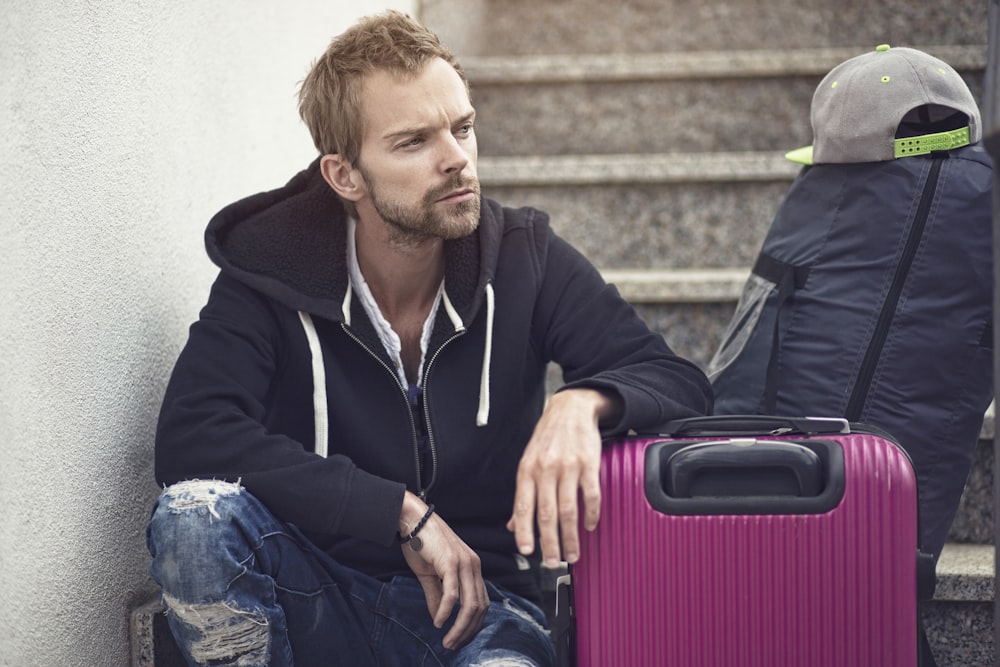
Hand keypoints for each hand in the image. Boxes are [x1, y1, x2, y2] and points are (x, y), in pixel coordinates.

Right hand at [398, 492, 487, 649]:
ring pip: (470, 604)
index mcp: (473, 567)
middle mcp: (474, 565)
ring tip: (447, 640)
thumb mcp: (430, 574)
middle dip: (468, 631)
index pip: (482, 602)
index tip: (460, 638)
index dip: (474, 624)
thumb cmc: (421, 543)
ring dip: (459, 627)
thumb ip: (437, 596)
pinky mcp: (451, 562)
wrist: (413, 519)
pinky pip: (452, 593)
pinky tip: (439, 622)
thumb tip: (439, 619)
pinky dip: (446, 611)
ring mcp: (465, 563)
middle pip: (480, 607)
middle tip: (453, 645)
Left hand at [506, 388, 620, 567]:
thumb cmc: (548, 438)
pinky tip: (589, 526)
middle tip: (553, 562)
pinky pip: (591, 495)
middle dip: (549, 543)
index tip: (527, 552)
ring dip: (571, 536)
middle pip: (546, 514)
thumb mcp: (528, 463)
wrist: (570, 409)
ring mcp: (568, 467)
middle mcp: (545, 470)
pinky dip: (591, 515)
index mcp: (527, 471)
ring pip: (568, 510)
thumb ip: (523, 495)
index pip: (523, 507)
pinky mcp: (589, 464)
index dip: (524, 532)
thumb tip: (513, 525)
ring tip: (572, 554)